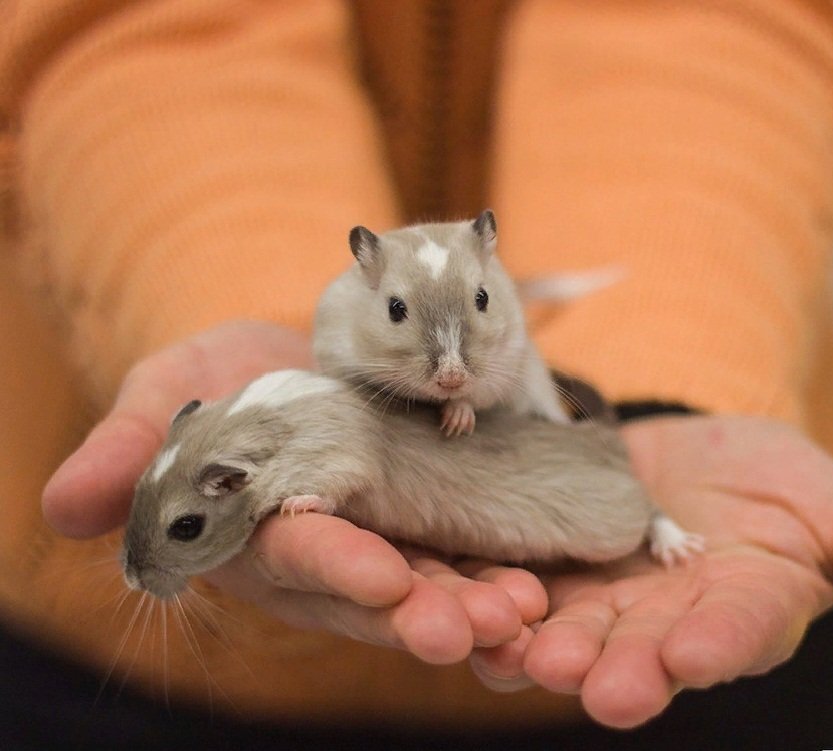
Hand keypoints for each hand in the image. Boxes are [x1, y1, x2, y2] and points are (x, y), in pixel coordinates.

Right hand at [42, 320, 546, 664]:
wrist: (306, 356)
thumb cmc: (226, 380)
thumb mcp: (172, 390)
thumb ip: (132, 444)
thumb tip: (61, 508)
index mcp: (261, 533)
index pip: (297, 557)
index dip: (336, 568)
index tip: (382, 578)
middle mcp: (330, 554)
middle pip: (375, 591)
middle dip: (420, 611)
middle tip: (471, 627)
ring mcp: (389, 540)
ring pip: (432, 585)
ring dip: (477, 605)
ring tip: (522, 612)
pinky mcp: (437, 521)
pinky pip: (474, 554)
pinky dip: (506, 570)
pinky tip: (545, 584)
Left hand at [470, 415, 832, 727]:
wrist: (689, 456)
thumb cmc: (775, 486)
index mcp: (741, 611)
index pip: (734, 632)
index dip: (717, 644)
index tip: (696, 652)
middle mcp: (664, 623)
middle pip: (641, 648)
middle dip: (619, 664)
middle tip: (595, 680)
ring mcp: (599, 600)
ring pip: (566, 632)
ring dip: (540, 644)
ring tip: (522, 649)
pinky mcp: (545, 568)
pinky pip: (512, 589)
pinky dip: (490, 595)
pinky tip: (465, 597)